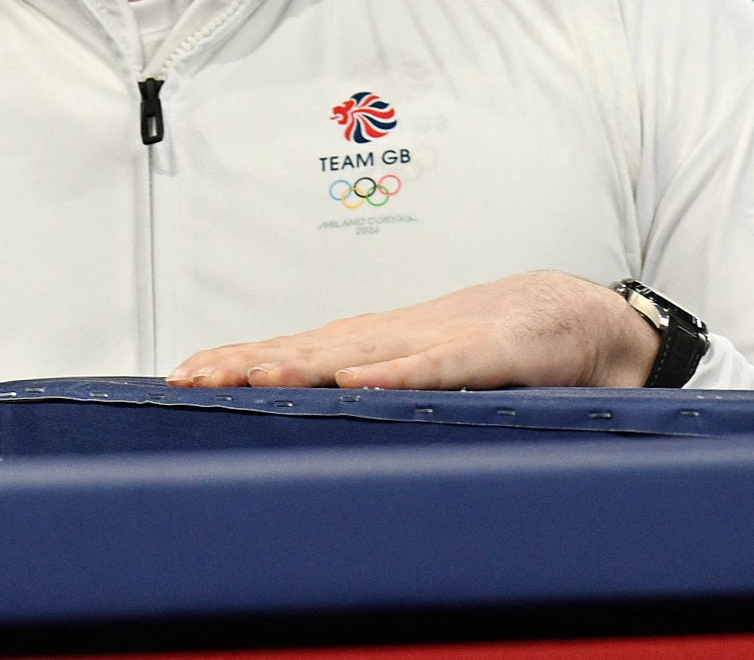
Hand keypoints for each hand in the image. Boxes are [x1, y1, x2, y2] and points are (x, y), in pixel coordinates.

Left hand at [166, 272, 660, 391]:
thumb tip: (311, 437)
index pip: (286, 352)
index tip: (179, 378)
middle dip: (245, 365)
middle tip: (190, 381)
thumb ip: (371, 401)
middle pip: (303, 351)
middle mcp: (387, 338)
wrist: (574, 315)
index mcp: (368, 345)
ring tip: (251, 378)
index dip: (235, 363)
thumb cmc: (488, 347)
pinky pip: (434, 366)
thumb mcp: (417, 377)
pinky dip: (395, 373)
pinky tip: (357, 381)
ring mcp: (433, 340)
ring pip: (355, 354)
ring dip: (301, 365)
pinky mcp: (484, 352)